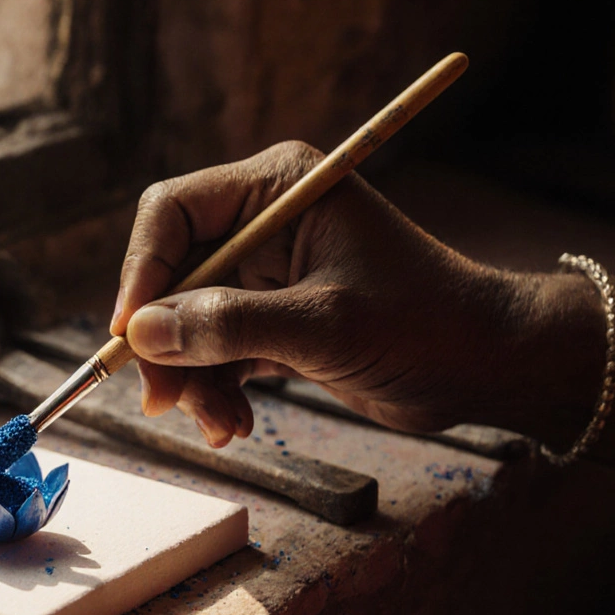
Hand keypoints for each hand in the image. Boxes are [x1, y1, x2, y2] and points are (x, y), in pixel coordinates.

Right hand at [110, 141, 520, 446]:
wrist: (485, 366)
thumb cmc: (423, 323)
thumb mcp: (322, 324)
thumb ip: (229, 325)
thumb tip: (142, 334)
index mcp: (276, 187)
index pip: (172, 213)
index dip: (141, 273)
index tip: (129, 336)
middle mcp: (263, 221)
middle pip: (173, 276)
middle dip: (167, 343)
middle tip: (163, 402)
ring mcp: (265, 273)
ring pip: (188, 323)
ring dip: (195, 379)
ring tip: (222, 427)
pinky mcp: (272, 318)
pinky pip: (215, 352)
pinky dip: (217, 391)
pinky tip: (235, 425)